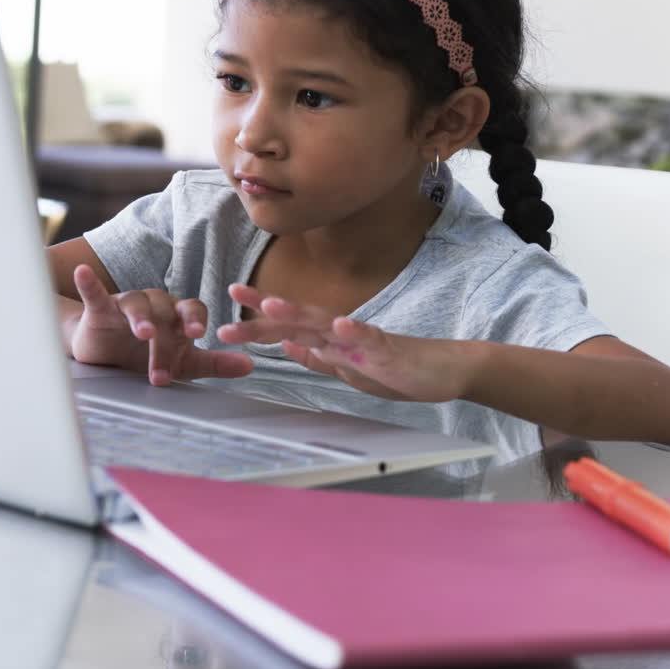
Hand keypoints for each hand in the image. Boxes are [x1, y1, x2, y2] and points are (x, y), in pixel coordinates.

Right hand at [68, 265, 253, 385]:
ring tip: (143, 333)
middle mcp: (156, 305)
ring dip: (140, 319)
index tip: (199, 336)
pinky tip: (83, 273)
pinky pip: (96, 293)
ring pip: (137, 305)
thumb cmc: (148, 355)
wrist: (106, 356)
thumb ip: (215, 363)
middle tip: (161, 371)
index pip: (192, 311)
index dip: (195, 320)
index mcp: (177, 315)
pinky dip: (90, 283)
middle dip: (163, 345)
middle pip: (164, 316)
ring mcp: (128, 304)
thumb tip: (251, 365)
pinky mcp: (100, 308)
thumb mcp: (184, 363)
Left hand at [218, 283, 469, 400]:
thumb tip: (284, 345)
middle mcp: (341, 333)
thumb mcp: (347, 369)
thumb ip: (317, 356)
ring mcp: (363, 340)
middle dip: (263, 311)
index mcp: (329, 340)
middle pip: (296, 319)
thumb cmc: (397, 370)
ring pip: (325, 323)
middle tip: (230, 297)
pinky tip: (340, 325)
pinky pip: (369, 339)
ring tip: (271, 303)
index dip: (257, 320)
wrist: (444, 371)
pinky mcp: (388, 350)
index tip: (225, 313)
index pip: (287, 327)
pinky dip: (353, 332)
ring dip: (298, 312)